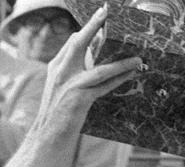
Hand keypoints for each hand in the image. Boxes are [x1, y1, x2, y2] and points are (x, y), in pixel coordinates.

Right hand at [32, 5, 142, 136]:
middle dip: (93, 26)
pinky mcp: (79, 100)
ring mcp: (70, 85)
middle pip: (79, 43)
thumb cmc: (57, 114)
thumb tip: (87, 58)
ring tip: (138, 58)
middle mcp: (61, 72)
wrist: (46, 136)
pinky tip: (131, 75)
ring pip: (99, 68)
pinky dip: (119, 80)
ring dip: (121, 62)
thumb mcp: (61, 89)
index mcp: (56, 67)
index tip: (100, 15)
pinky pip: (104, 87)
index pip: (73, 43)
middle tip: (107, 13)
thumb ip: (73, 73)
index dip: (87, 29)